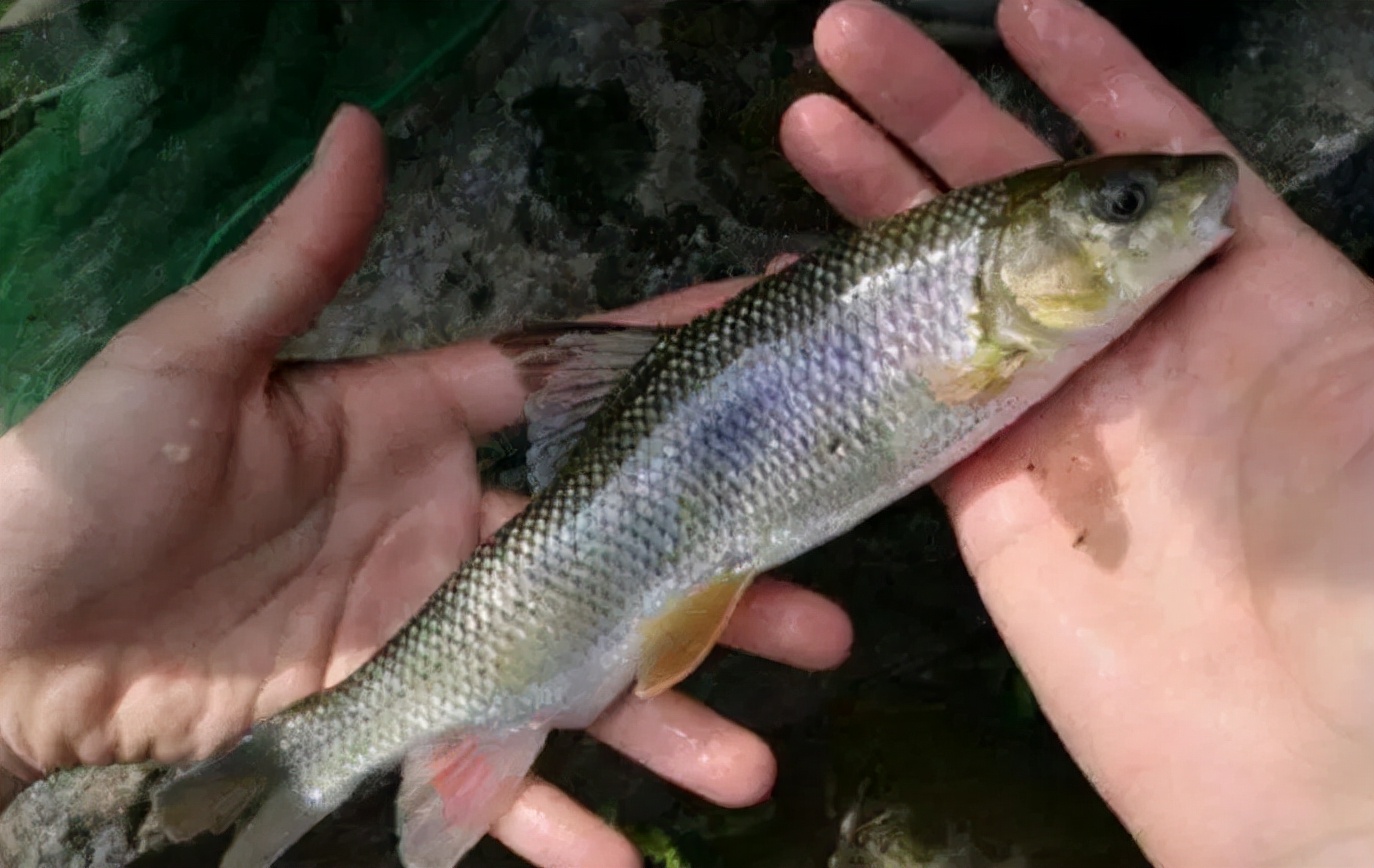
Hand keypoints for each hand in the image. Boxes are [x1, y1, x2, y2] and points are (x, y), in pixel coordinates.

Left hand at [0, 106, 852, 865]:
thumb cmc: (89, 475)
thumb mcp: (193, 362)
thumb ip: (294, 262)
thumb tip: (355, 126)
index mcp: (412, 425)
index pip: (562, 386)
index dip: (658, 363)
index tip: (761, 338)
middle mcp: (445, 527)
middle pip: (607, 554)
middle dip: (712, 587)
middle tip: (821, 619)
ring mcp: (425, 630)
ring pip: (569, 674)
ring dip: (660, 721)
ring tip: (751, 762)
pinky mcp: (386, 718)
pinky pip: (481, 773)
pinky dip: (544, 822)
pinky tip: (624, 860)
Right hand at [780, 1, 1373, 865]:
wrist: (1306, 753)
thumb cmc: (1366, 555)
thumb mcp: (1363, 385)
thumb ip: (1282, 286)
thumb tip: (1210, 188)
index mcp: (1241, 292)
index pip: (1154, 153)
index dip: (1091, 76)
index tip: (1022, 8)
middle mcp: (1132, 338)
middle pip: (1021, 200)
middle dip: (940, 109)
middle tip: (850, 37)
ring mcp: (1051, 412)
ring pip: (946, 282)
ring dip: (877, 199)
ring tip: (807, 121)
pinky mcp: (980, 489)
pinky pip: (909, 390)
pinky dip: (857, 329)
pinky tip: (800, 273)